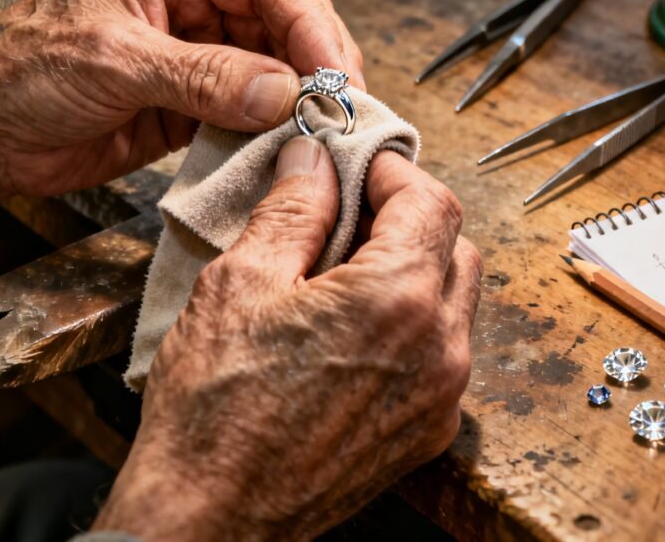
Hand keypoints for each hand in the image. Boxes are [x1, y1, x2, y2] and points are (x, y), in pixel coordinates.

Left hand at [0, 0, 364, 196]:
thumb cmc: (19, 70)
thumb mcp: (115, 61)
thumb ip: (202, 77)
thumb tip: (282, 93)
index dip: (307, 21)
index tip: (332, 71)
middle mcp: (188, 1)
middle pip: (280, 20)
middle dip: (315, 60)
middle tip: (342, 106)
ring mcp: (193, 53)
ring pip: (271, 68)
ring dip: (298, 99)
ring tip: (323, 131)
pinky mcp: (189, 103)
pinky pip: (246, 111)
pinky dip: (270, 129)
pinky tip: (287, 146)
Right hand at [93, 138, 481, 540]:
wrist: (209, 519)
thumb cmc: (215, 409)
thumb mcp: (241, 283)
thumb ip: (292, 209)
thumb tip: (314, 159)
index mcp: (399, 300)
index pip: (432, 202)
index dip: (393, 171)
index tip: (356, 166)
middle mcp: (440, 351)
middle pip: (455, 247)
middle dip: (409, 217)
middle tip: (347, 212)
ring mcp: (439, 399)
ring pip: (453, 302)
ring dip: (413, 269)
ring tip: (341, 271)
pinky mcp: (425, 433)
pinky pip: (440, 354)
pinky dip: (410, 322)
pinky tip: (349, 328)